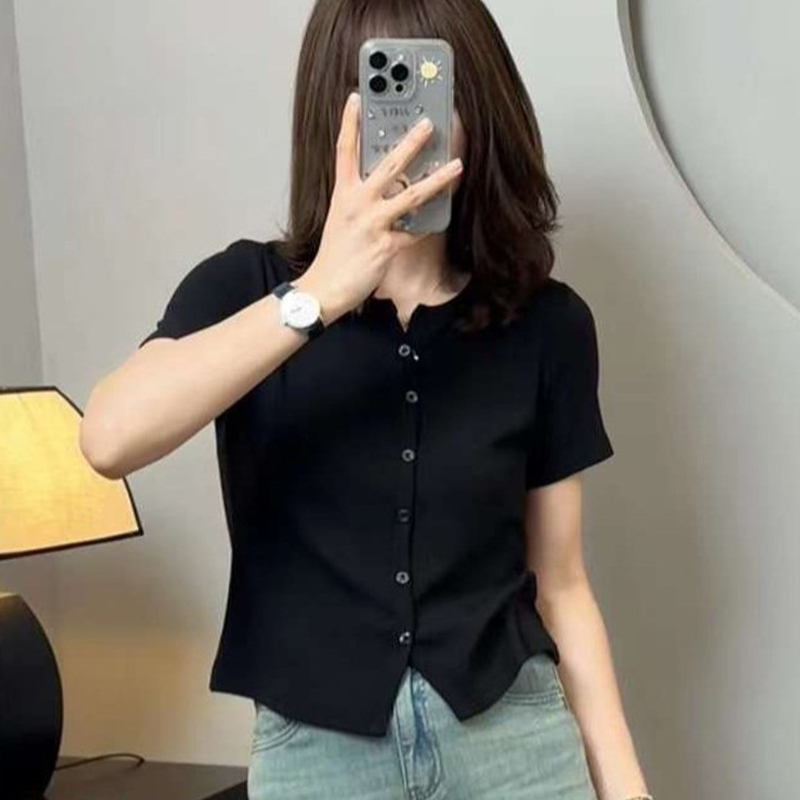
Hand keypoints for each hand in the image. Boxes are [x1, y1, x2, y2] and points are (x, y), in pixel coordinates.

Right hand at [295, 92, 463, 323]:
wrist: (324, 287)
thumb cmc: (334, 253)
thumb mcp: (340, 216)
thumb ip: (358, 196)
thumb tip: (386, 181)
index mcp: (342, 193)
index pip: (344, 150)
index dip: (349, 122)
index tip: (356, 98)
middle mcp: (357, 204)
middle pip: (388, 165)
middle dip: (411, 142)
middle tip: (429, 123)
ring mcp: (372, 224)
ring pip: (411, 196)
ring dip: (437, 180)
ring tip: (456, 167)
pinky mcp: (385, 246)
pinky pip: (414, 233)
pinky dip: (427, 228)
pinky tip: (438, 221)